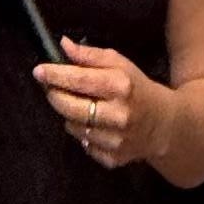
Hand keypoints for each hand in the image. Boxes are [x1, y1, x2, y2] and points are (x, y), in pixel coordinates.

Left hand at [37, 39, 165, 171]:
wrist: (164, 125)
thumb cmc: (138, 88)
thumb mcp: (120, 64)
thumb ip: (90, 55)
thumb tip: (64, 45)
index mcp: (121, 86)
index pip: (79, 81)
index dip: (55, 76)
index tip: (39, 71)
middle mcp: (118, 115)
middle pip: (70, 107)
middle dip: (55, 95)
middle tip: (51, 87)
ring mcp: (115, 140)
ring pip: (72, 127)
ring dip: (70, 115)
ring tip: (82, 106)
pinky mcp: (113, 158)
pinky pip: (83, 145)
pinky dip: (83, 133)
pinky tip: (95, 125)